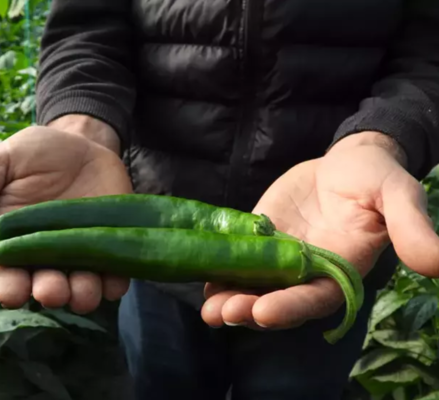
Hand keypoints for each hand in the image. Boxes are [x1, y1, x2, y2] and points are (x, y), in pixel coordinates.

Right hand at [0, 116, 132, 312]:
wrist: (83, 143)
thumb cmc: (36, 154)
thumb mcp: (1, 163)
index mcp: (15, 245)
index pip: (8, 278)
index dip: (10, 289)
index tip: (14, 291)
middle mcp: (48, 258)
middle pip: (47, 289)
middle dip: (50, 293)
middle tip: (53, 289)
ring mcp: (82, 256)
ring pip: (83, 291)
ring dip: (84, 296)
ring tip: (84, 288)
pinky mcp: (112, 247)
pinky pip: (115, 277)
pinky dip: (115, 284)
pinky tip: (114, 280)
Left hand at [201, 131, 438, 329]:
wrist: (345, 160)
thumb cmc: (375, 175)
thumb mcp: (397, 194)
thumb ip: (411, 227)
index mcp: (342, 268)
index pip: (316, 297)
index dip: (292, 307)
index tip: (265, 312)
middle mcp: (309, 270)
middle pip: (279, 300)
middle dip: (251, 309)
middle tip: (223, 313)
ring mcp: (281, 256)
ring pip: (256, 286)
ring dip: (231, 300)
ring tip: (208, 310)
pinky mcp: (261, 238)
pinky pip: (240, 261)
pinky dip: (222, 274)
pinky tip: (202, 282)